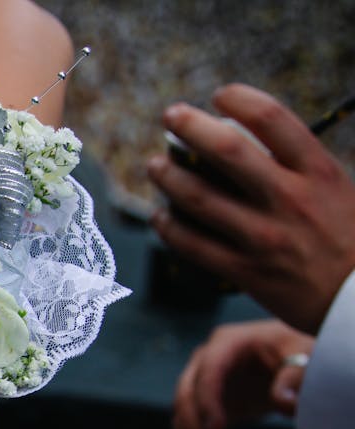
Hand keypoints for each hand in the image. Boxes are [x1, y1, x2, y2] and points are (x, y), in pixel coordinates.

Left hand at [148, 84, 354, 334]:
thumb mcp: (339, 190)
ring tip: (155, 165)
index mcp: (319, 172)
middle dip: (190, 126)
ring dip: (168, 176)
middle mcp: (290, 199)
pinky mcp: (245, 271)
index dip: (239, 99)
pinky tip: (161, 215)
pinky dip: (169, 226)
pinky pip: (192, 244)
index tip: (220, 95)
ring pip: (198, 198)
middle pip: (227, 151)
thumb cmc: (348, 239)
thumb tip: (245, 143)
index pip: (273, 119)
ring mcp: (264, 237)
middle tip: (170, 115)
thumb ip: (297, 168)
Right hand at [172, 319, 313, 428]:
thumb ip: (295, 376)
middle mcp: (203, 363)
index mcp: (226, 344)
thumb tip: (284, 403)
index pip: (208, 373)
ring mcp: (199, 386)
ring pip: (182, 419)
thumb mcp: (304, 354)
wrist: (288, 357)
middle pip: (185, 398)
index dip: (208, 402)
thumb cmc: (296, 349)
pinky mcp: (204, 408)